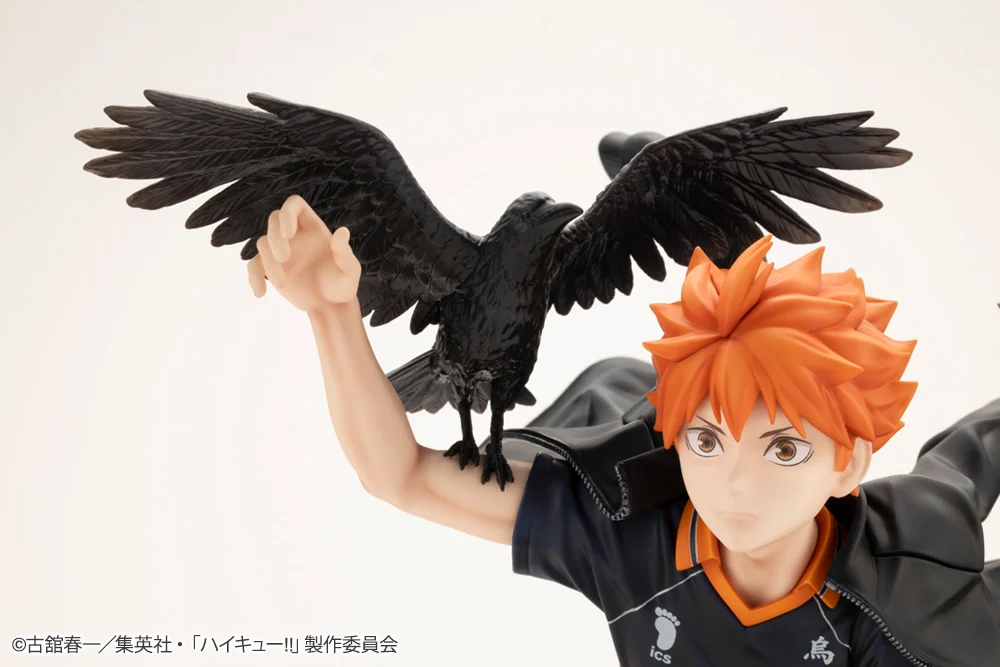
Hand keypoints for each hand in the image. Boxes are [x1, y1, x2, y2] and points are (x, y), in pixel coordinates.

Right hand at [248, 195, 360, 311]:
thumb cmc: (342, 286)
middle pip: (274, 219)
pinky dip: (253, 277)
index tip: (288, 234)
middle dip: (275, 237)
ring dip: (268, 262)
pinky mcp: (270, 267)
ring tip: (283, 284)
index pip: (294, 204)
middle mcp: (295, 234)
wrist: (330, 306)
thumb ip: (345, 253)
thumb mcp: (349, 271)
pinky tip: (260, 293)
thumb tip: (342, 232)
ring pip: (262, 242)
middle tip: (284, 258)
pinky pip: (254, 265)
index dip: (287, 212)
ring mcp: (280, 250)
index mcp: (313, 228)